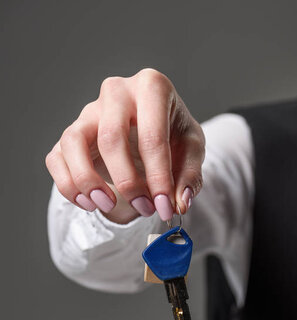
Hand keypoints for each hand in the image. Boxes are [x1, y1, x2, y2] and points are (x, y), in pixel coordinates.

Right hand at [46, 68, 204, 223]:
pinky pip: (57, 156)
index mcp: (151, 87)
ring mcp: (89, 110)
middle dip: (128, 181)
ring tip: (108, 205)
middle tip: (145, 208)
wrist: (154, 127)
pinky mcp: (71, 131)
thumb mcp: (192, 149)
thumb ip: (189, 176)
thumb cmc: (174, 132)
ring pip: (74, 142)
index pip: (152, 136)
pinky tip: (89, 203)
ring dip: (88, 181)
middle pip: (111, 138)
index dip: (159, 177)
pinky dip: (68, 184)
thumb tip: (179, 203)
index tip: (166, 206)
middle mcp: (116, 91)